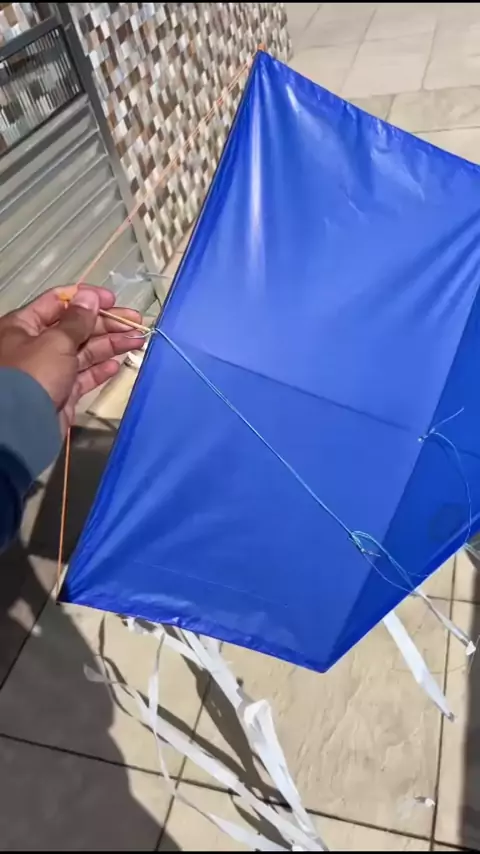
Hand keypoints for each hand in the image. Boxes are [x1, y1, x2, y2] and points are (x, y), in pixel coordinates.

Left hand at [0, 284, 143, 433]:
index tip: (113, 300)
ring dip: (111, 344)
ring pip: (84, 351)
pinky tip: (118, 364)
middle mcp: (36, 344)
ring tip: (138, 340)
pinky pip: (84, 375)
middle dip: (106, 323)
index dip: (86, 298)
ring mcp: (50, 369)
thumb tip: (90, 296)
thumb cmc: (34, 374)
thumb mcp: (55, 341)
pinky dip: (101, 369)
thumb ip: (77, 320)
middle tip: (136, 322)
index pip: (58, 301)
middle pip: (76, 327)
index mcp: (25, 325)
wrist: (21, 426)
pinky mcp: (62, 391)